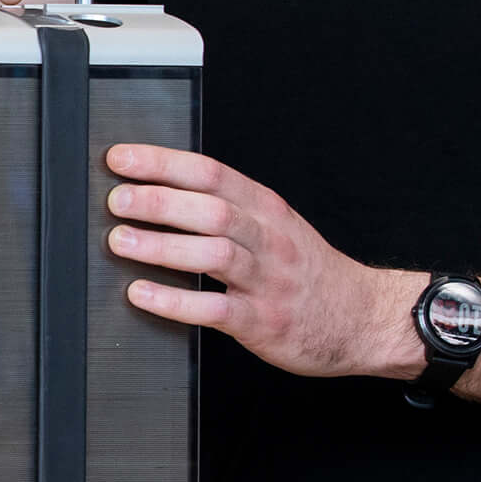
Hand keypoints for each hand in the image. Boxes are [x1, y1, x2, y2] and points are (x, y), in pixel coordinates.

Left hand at [102, 142, 419, 380]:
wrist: (364, 318)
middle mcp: (268, 239)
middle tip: (116, 200)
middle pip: (211, 209)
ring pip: (215, 253)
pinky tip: (142, 294)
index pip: (210, 173)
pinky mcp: (263, 322)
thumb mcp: (277, 226)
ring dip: (162, 246)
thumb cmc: (309, 271)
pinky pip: (215, 309)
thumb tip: (161, 191)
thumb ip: (229, 209)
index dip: (162, 163)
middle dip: (159, 201)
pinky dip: (175, 301)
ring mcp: (267, 281)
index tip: (121, 159)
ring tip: (120, 241)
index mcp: (266, 209)